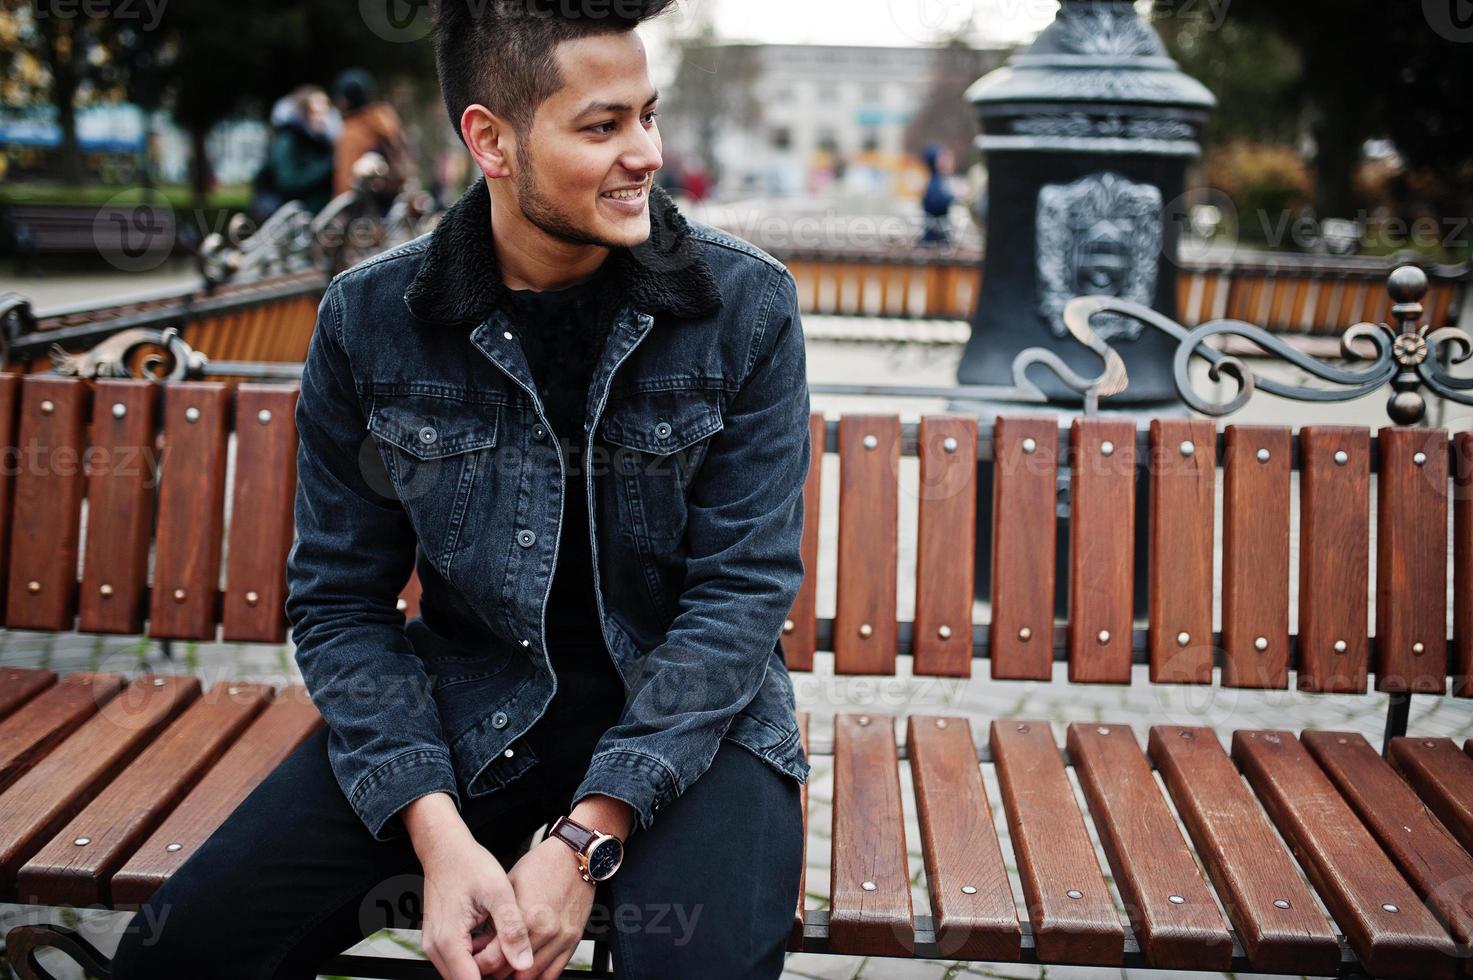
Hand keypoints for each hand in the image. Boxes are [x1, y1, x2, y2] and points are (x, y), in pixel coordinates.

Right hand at [415, 827, 535, 979]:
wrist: (445, 848)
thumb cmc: (468, 863)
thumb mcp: (499, 892)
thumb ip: (512, 929)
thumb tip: (524, 962)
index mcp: (449, 939)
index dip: (497, 978)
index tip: (515, 968)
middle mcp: (436, 948)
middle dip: (492, 972)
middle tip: (515, 953)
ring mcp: (435, 945)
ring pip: (463, 973)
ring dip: (485, 966)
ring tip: (505, 944)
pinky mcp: (440, 940)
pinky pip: (459, 961)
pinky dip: (477, 957)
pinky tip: (492, 938)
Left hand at [474, 836, 595, 979]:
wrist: (575, 856)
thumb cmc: (541, 866)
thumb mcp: (508, 887)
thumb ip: (494, 920)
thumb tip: (478, 944)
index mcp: (526, 916)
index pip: (496, 958)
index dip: (480, 964)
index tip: (474, 963)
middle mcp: (546, 931)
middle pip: (512, 972)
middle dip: (496, 973)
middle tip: (487, 968)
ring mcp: (562, 938)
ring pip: (532, 977)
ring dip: (515, 977)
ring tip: (504, 969)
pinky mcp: (573, 940)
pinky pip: (554, 973)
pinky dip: (537, 977)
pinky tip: (525, 972)